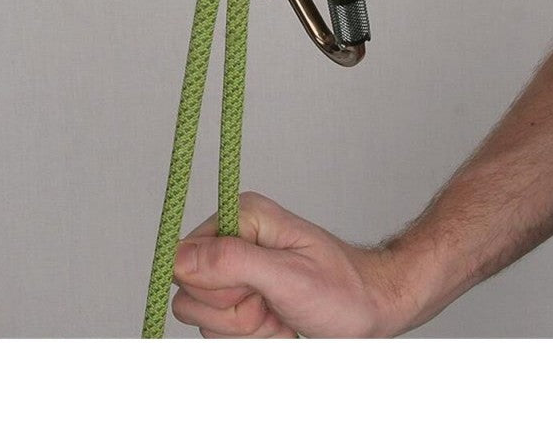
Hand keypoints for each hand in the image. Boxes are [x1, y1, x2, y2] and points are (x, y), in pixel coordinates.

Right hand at [171, 191, 418, 337]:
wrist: (372, 309)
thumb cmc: (344, 290)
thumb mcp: (290, 277)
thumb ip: (232, 263)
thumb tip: (180, 258)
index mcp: (242, 217)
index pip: (185, 257)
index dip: (216, 286)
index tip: (253, 291)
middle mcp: (233, 238)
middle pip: (190, 288)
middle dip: (233, 310)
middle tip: (272, 303)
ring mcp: (235, 268)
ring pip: (202, 312)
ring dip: (242, 326)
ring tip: (277, 312)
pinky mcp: (238, 294)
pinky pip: (218, 326)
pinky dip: (248, 335)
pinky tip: (276, 322)